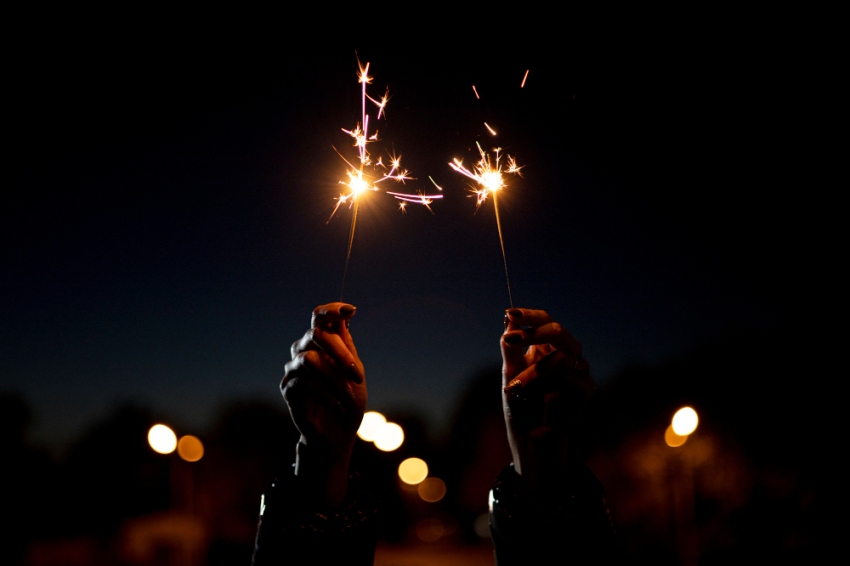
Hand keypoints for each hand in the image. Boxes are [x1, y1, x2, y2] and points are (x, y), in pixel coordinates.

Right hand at [281, 302, 365, 505]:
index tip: (350, 311)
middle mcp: (305, 350)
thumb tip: (344, 315)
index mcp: (324, 343)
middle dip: (340, 354)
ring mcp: (294, 369)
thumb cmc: (348, 401)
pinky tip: (335, 406)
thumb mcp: (355, 373)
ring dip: (334, 379)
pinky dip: (324, 395)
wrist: (338, 434)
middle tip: (357, 376)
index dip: (331, 310)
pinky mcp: (287, 388)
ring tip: (349, 396)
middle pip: (315, 334)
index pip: (320, 316)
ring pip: (309, 359)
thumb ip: (347, 347)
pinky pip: (302, 383)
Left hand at [501, 308, 593, 490]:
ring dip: (533, 371)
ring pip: (562, 356)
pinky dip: (545, 385)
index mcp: (548, 344)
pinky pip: (569, 377)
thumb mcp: (510, 372)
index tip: (510, 313)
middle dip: (533, 333)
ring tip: (513, 388)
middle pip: (558, 330)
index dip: (529, 315)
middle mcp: (567, 352)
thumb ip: (511, 347)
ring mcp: (579, 368)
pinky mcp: (586, 387)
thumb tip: (509, 319)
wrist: (530, 435)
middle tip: (509, 340)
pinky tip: (531, 396)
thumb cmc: (519, 402)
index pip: (544, 319)